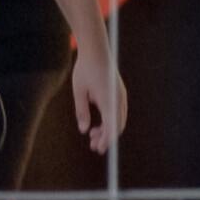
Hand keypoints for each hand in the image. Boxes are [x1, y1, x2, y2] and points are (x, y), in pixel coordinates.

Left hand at [69, 39, 126, 154]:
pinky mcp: (119, 93)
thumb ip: (82, 111)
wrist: (96, 49)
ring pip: (118, 119)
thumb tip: (84, 130)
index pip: (111, 127)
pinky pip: (117, 112)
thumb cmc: (85, 69)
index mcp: (109, 100)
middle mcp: (118, 99)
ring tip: (93, 135)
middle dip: (106, 137)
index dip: (106, 140)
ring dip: (108, 129)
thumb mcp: (79, 91)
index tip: (98, 149)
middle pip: (117, 125)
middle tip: (93, 146)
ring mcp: (120, 95)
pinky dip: (110, 121)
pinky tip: (98, 123)